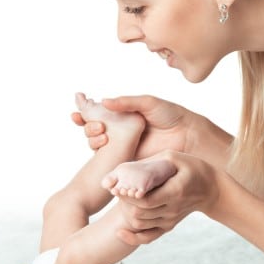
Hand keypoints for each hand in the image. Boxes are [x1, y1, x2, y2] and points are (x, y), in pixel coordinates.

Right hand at [71, 95, 193, 157]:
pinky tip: (102, 150)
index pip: (98, 115)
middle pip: (93, 130)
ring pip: (98, 145)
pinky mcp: (128, 162)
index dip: (84, 114)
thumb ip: (126, 102)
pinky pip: (110, 160)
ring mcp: (123, 147)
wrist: (187, 136)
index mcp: (123, 116)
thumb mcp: (147, 103)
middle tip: (88, 123)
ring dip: (92, 139)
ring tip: (100, 135)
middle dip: (86, 126)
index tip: (76, 113)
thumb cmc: (171, 116)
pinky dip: (102, 156)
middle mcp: (120, 132)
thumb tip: (103, 101)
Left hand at [114, 150, 219, 245]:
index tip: (117, 186)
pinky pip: (148, 237)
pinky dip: (132, 238)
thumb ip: (149, 163)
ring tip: (122, 201)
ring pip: (140, 224)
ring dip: (126, 214)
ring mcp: (170, 220)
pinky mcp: (168, 226)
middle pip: (139, 213)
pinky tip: (120, 232)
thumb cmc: (191, 168)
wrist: (211, 189)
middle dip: (124, 204)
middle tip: (117, 191)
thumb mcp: (172, 157)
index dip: (127, 196)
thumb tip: (124, 169)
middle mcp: (172, 210)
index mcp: (175, 192)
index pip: (145, 200)